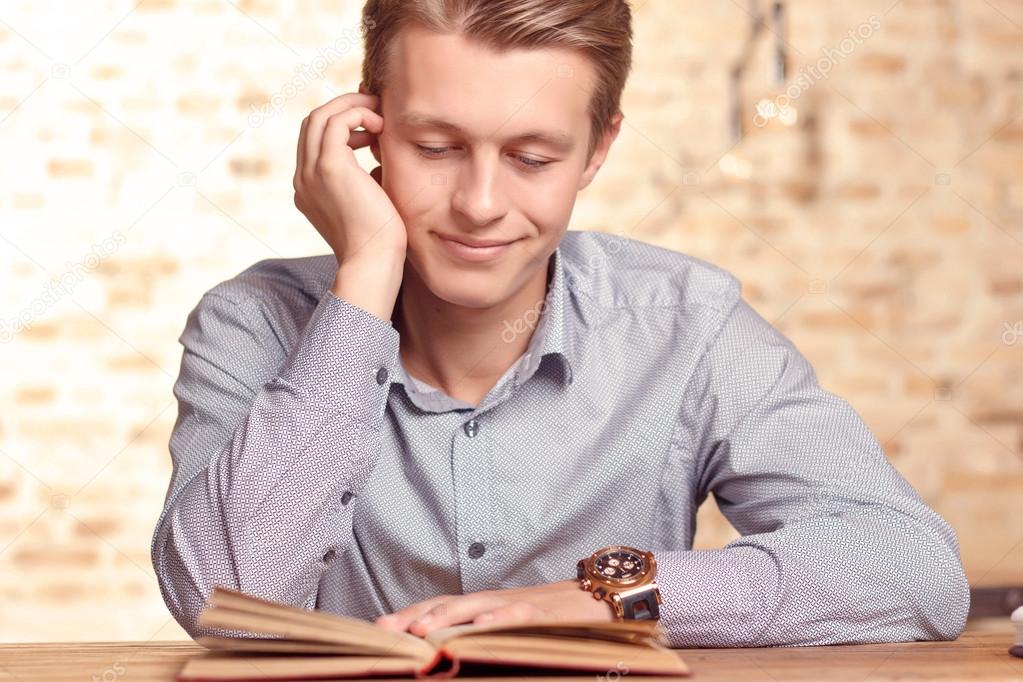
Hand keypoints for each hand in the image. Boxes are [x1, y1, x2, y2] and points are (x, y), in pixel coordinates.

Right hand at [293, 91, 406, 267]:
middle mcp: (303, 178)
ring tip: (379, 114)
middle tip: (375, 109)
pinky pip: (338, 122)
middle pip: (313, 123)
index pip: (314, 141)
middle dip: (344, 108)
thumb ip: (362, 180)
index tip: (370, 129)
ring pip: (321, 116)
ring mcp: (312, 172)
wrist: (373, 262)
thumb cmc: (378, 241)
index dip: (340, 125)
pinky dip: (359, 115)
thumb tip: (376, 158)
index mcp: (308, 188)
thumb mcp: (366, 204)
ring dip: (351, 107)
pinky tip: (381, 128)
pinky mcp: (330, 167)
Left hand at [373, 579, 616, 637]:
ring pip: (476, 607)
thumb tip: (447, 652)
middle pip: (448, 604)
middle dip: (415, 617)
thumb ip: (482, 634)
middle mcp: (497, 602)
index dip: (410, 615)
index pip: (441, 607)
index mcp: (487, 606)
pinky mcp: (545, 615)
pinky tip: (480, 628)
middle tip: (386, 630)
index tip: (379, 628)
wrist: (603, 597)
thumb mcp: (514, 627)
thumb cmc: (555, 620)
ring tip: (420, 630)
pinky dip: (497, 620)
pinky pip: (517, 617)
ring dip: (446, 618)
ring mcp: (520, 606)